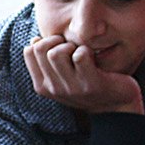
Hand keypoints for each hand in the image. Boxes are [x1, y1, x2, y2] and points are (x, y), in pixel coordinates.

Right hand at [22, 35, 143, 114]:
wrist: (116, 105)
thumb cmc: (86, 84)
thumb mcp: (61, 77)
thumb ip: (46, 62)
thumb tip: (34, 39)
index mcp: (43, 86)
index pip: (29, 51)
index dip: (44, 41)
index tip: (58, 46)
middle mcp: (54, 89)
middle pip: (41, 49)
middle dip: (57, 41)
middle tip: (71, 48)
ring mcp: (71, 88)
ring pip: (57, 53)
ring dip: (71, 45)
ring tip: (81, 53)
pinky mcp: (90, 84)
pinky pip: (80, 55)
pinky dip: (87, 50)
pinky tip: (93, 58)